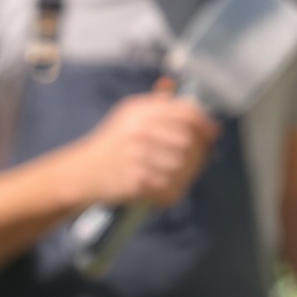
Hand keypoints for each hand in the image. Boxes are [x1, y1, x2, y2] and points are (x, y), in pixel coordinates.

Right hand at [75, 81, 217, 211]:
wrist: (84, 172)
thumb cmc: (114, 143)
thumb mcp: (132, 115)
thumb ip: (165, 108)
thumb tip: (205, 116)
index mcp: (140, 111)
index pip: (186, 113)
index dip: (204, 123)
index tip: (212, 133)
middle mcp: (138, 131)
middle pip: (188, 141)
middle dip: (196, 151)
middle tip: (194, 158)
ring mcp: (136, 157)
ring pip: (182, 166)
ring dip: (184, 172)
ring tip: (175, 173)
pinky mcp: (136, 182)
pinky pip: (169, 186)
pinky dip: (171, 188)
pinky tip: (165, 185)